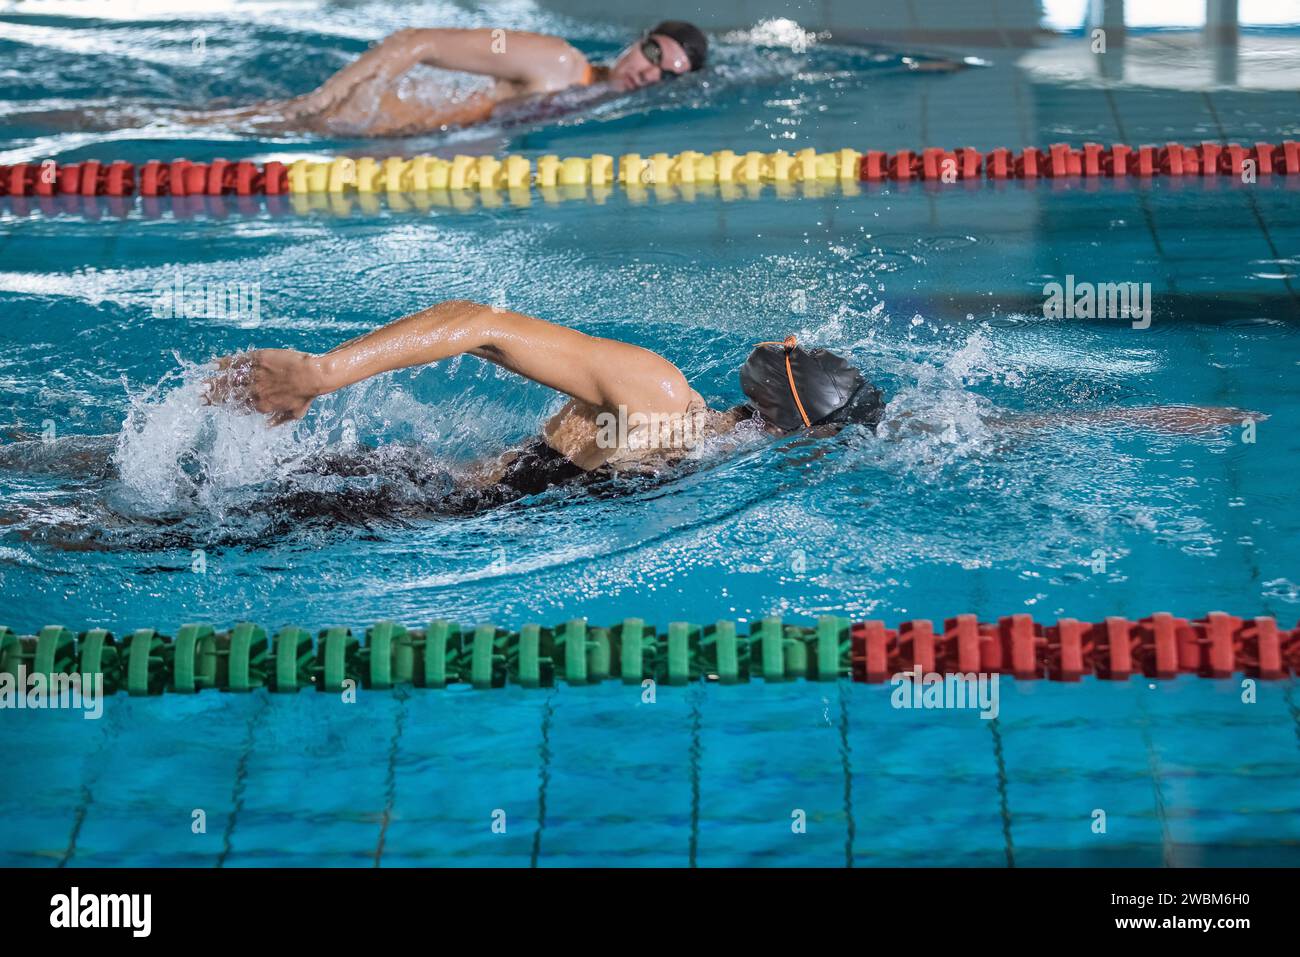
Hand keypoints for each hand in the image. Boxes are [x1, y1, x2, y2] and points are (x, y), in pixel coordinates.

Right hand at [202, 349, 324, 425]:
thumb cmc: (307, 395)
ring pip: (230, 380)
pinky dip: (225, 363)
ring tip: (201, 384)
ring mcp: (256, 376)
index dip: (224, 406)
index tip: (213, 405)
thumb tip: (266, 427)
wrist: (313, 375)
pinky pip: (238, 362)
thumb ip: (279, 421)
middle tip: (199, 396)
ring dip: (214, 382)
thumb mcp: (295, 413)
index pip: (237, 407)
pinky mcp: (258, 360)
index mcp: (261, 406)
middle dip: (212, 396)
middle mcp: (255, 392)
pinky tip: (213, 364)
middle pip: (229, 395)